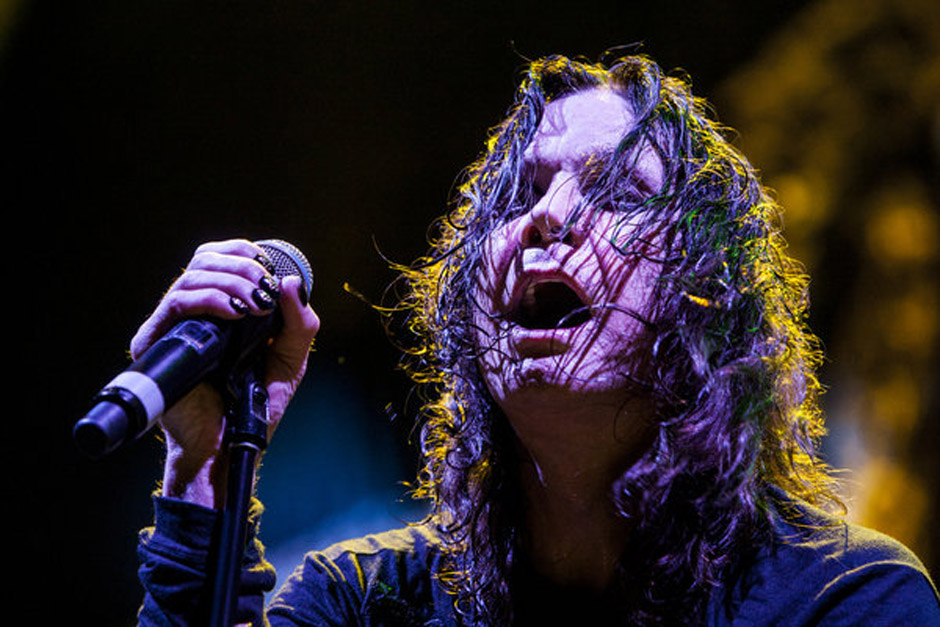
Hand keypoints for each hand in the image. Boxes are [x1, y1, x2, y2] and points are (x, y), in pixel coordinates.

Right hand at [130, 239, 319, 506]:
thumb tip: (292, 281)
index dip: (241, 251)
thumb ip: (299, 323)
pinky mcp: (156, 343)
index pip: (219, 258)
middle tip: (265, 289)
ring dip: (230, 282)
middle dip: (241, 266)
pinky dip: (209, 300)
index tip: (267, 265)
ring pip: (191, 277)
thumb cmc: (256, 404)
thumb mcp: (290, 358)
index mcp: (220, 308)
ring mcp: (172, 326)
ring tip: (256, 303)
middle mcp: (193, 312)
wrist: (229, 445)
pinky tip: (234, 312)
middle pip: (204, 260)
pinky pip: (177, 305)